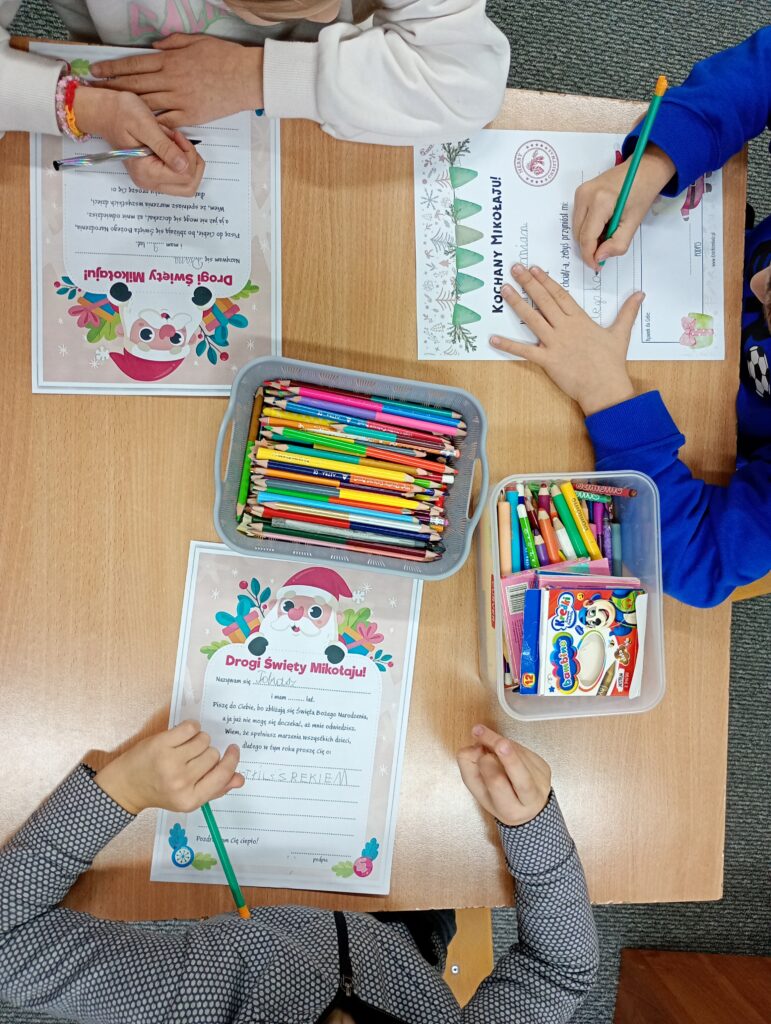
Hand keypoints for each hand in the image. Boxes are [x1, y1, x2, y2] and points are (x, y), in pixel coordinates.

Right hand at [73, 87, 203, 195]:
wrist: (106, 112)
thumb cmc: (122, 113)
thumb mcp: (145, 125)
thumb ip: (164, 147)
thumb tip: (183, 166)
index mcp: (146, 172)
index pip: (185, 175)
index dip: (188, 154)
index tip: (176, 136)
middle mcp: (149, 182)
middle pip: (189, 186)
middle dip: (192, 162)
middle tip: (180, 141)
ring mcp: (152, 180)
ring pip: (186, 183)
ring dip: (188, 161)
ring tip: (174, 141)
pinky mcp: (155, 175)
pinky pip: (178, 176)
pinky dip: (181, 161)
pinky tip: (171, 145)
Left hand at [90, 35, 263, 128]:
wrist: (245, 77)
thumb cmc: (224, 57)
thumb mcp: (196, 41)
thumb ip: (173, 43)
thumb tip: (156, 46)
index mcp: (170, 60)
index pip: (134, 64)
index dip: (113, 68)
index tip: (98, 72)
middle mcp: (171, 80)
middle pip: (135, 84)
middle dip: (113, 87)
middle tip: (96, 91)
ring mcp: (179, 99)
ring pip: (147, 103)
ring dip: (127, 108)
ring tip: (112, 110)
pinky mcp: (190, 115)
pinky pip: (166, 121)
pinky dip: (151, 125)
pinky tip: (138, 127)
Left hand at [94, 720, 243, 814]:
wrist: (126, 786)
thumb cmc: (160, 791)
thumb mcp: (189, 798)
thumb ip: (216, 789)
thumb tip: (240, 778)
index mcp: (190, 800)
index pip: (222, 776)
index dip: (231, 760)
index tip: (233, 750)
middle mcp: (181, 782)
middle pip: (213, 755)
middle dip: (207, 753)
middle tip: (192, 758)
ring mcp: (170, 762)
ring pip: (203, 740)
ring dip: (198, 740)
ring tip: (185, 748)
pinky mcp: (161, 744)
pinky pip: (191, 727)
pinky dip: (191, 728)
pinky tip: (183, 735)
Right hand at [457, 724, 550, 825]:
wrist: (528, 807)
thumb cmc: (500, 799)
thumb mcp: (478, 791)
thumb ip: (469, 769)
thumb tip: (475, 746)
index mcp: (509, 809)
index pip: (498, 786)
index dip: (487, 767)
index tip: (477, 750)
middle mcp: (531, 799)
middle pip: (522, 779)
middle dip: (510, 759)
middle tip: (499, 743)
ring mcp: (541, 781)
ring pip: (523, 757)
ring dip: (502, 743)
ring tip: (486, 736)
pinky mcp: (545, 767)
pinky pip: (526, 750)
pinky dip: (510, 745)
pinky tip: (502, 747)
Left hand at [490, 264, 642, 415]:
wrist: (606, 387)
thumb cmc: (612, 363)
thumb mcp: (621, 334)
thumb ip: (628, 312)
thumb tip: (640, 294)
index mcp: (580, 320)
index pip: (560, 295)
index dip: (546, 280)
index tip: (534, 268)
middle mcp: (565, 328)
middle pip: (544, 300)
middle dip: (528, 283)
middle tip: (514, 268)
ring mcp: (555, 343)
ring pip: (533, 319)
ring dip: (517, 303)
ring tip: (504, 290)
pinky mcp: (547, 360)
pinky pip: (524, 351)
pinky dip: (508, 345)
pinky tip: (493, 338)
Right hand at [573, 144, 675, 268]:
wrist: (644, 168)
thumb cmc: (642, 192)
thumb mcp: (634, 222)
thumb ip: (617, 244)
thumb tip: (599, 258)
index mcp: (600, 201)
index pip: (587, 238)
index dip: (590, 256)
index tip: (597, 267)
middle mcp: (584, 195)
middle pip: (579, 234)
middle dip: (590, 247)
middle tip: (606, 250)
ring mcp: (580, 192)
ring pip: (576, 228)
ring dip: (588, 238)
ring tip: (607, 235)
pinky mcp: (580, 192)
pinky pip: (578, 219)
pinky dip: (588, 227)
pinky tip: (602, 225)